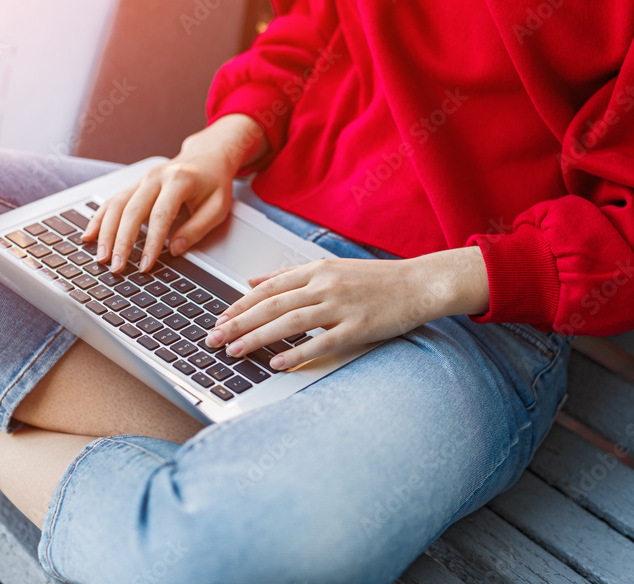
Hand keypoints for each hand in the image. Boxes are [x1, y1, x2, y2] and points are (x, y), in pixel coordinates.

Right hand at [82, 115, 266, 272]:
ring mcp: (142, 179)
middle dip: (122, 241)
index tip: (145, 265)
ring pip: (117, 205)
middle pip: (132, 210)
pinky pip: (113, 201)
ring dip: (106, 232)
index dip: (151, 243)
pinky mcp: (135, 185)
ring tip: (101, 256)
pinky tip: (90, 235)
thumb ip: (197, 229)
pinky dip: (99, 218)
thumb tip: (175, 250)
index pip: (160, 215)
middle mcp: (156, 177)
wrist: (207, 157)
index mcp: (179, 180)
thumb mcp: (217, 207)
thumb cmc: (214, 183)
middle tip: (116, 266)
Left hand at [204, 247, 489, 369]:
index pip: (268, 288)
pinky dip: (297, 353)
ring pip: (289, 322)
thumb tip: (253, 281)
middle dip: (237, 323)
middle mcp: (325, 285)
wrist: (420, 283)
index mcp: (317, 269)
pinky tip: (278, 365)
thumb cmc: (377, 280)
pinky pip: (322, 342)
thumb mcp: (331, 268)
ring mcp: (341, 306)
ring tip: (235, 352)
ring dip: (258, 338)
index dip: (239, 305)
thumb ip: (291, 275)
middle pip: (271, 305)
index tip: (218, 319)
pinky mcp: (358, 327)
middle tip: (212, 339)